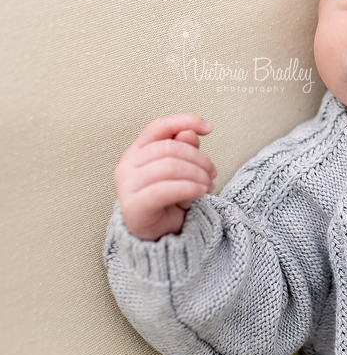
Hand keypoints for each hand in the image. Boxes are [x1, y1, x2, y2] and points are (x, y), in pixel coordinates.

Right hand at [114, 114, 217, 240]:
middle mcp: (128, 164)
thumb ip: (185, 149)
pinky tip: (201, 192)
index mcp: (138, 150)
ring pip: (170, 167)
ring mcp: (127, 185)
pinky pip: (165, 190)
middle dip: (199, 159)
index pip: (160, 126)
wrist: (158, 233)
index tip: (209, 128)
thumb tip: (190, 132)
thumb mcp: (182, 170)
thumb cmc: (169, 198)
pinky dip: (189, 188)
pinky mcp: (132, 206)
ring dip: (197, 175)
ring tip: (208, 185)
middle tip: (212, 173)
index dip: (185, 121)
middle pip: (170, 148)